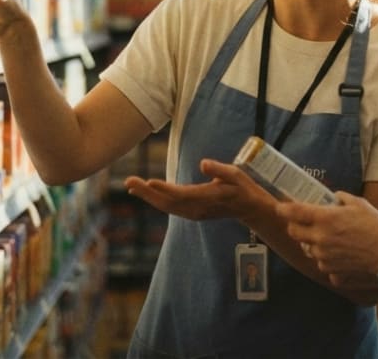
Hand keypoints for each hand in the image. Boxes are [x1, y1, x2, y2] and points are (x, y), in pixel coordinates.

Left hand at [124, 159, 272, 222]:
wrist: (248, 209)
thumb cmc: (242, 188)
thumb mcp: (236, 175)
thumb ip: (219, 170)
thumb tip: (203, 163)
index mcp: (208, 197)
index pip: (182, 194)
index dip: (165, 189)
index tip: (149, 182)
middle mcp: (198, 208)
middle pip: (168, 202)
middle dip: (147, 193)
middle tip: (129, 182)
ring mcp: (194, 213)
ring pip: (166, 207)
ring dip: (148, 197)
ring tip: (131, 185)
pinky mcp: (192, 213)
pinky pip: (170, 208)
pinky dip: (156, 200)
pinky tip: (146, 193)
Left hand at [277, 192, 377, 283]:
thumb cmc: (377, 228)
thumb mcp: (360, 204)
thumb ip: (342, 199)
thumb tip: (334, 198)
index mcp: (325, 219)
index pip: (294, 213)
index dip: (283, 208)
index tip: (280, 207)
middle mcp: (320, 240)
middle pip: (294, 233)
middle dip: (296, 227)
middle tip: (305, 224)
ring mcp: (325, 260)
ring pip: (310, 251)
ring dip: (316, 245)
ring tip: (334, 241)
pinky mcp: (333, 275)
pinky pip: (326, 267)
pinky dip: (331, 262)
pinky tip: (345, 257)